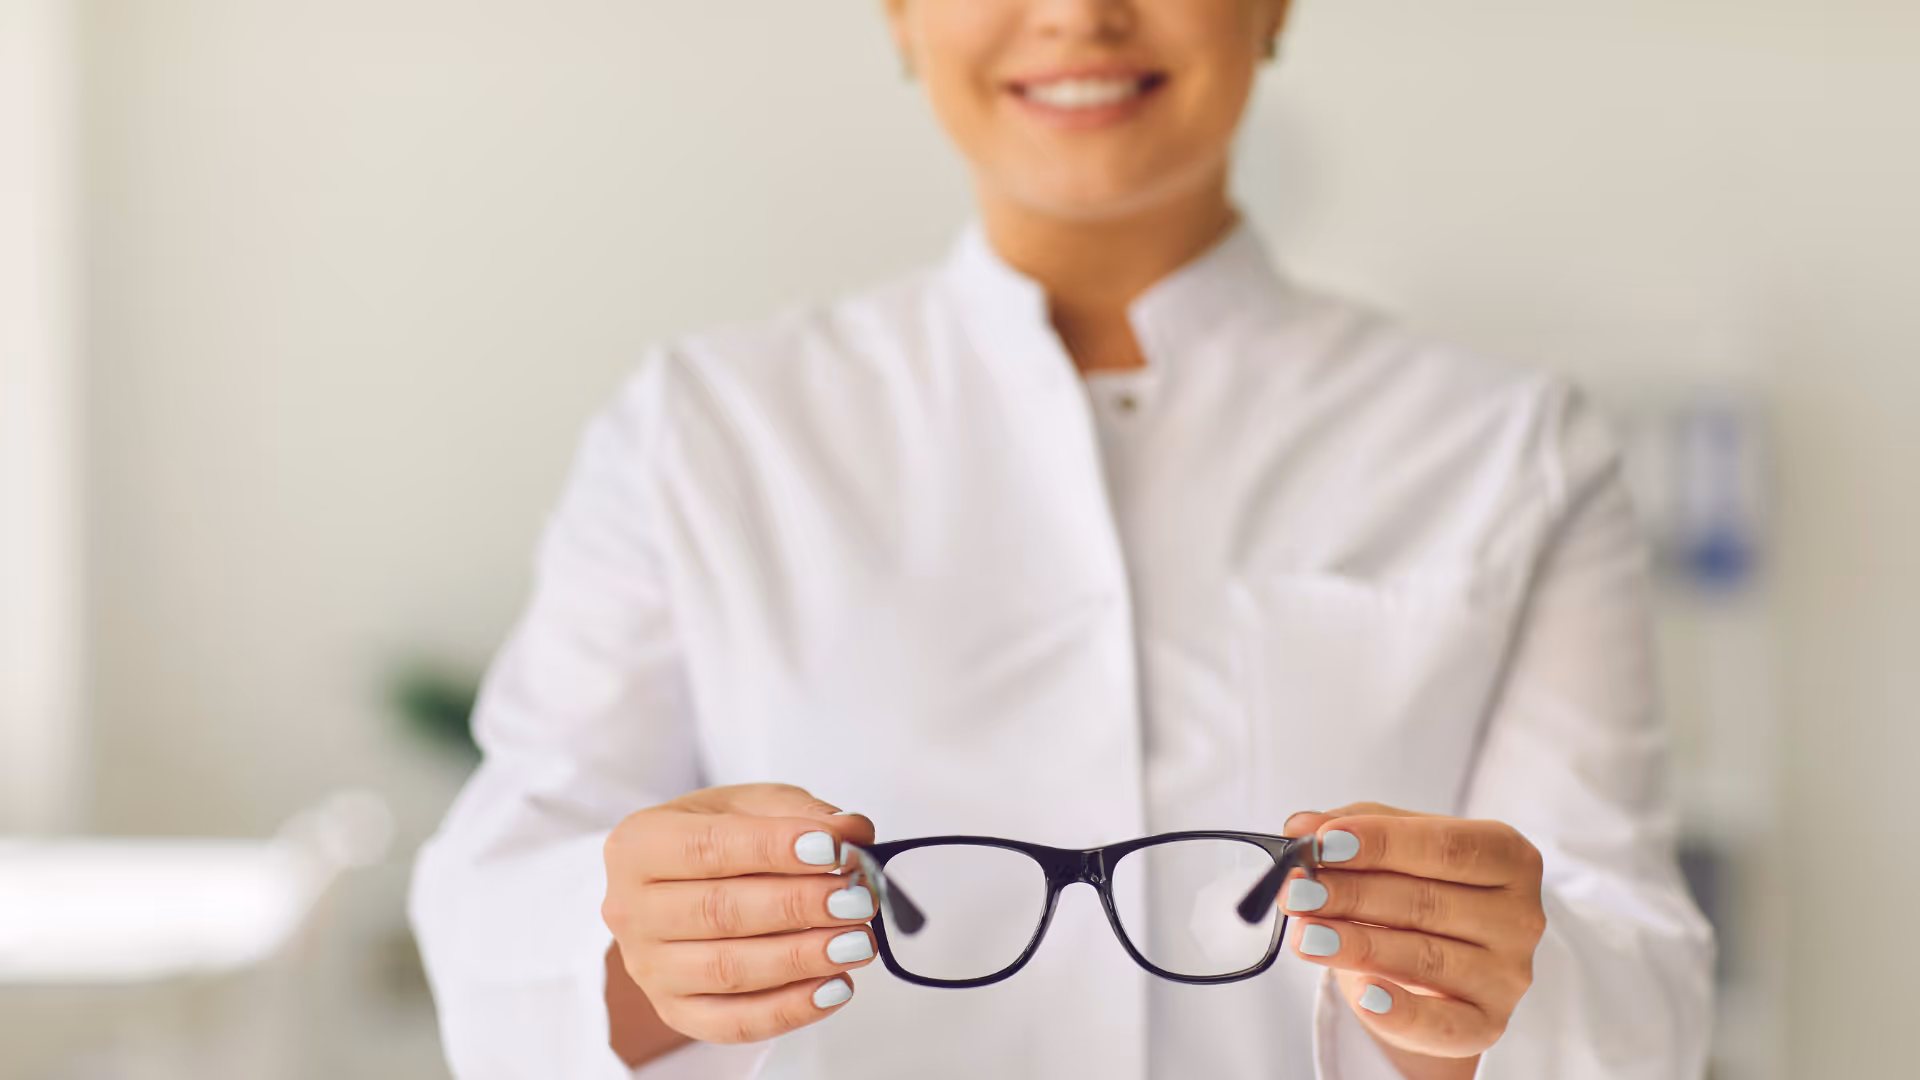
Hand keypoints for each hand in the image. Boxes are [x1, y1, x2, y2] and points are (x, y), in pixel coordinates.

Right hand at [602, 784, 877, 1045]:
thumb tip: (853, 833)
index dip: (774, 849)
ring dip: (802, 958)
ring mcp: (648, 968)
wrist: (679, 885)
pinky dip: (790, 1009)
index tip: (835, 849)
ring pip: (729, 970)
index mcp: (639, 845)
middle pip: (719, 912)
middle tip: (859, 898)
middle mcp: (630, 910)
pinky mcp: (674, 1011)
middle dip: (799, 905)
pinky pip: (734, 1022)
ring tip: (858, 941)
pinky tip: (835, 987)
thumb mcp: (753, 805)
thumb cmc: (717, 838)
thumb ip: (802, 814)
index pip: (707, 847)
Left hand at [1281, 803, 1546, 1076]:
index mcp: (1508, 857)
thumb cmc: (1421, 890)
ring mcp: (1508, 974)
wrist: (1440, 966)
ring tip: (1304, 935)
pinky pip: (1442, 1023)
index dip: (1383, 842)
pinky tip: (1361, 993)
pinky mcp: (1487, 1023)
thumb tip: (1301, 826)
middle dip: (1352, 894)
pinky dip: (1400, 1011)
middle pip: (1427, 901)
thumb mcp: (1393, 849)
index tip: (1324, 842)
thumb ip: (1351, 827)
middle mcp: (1520, 916)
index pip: (1446, 846)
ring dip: (1356, 945)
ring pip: (1424, 958)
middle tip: (1296, 890)